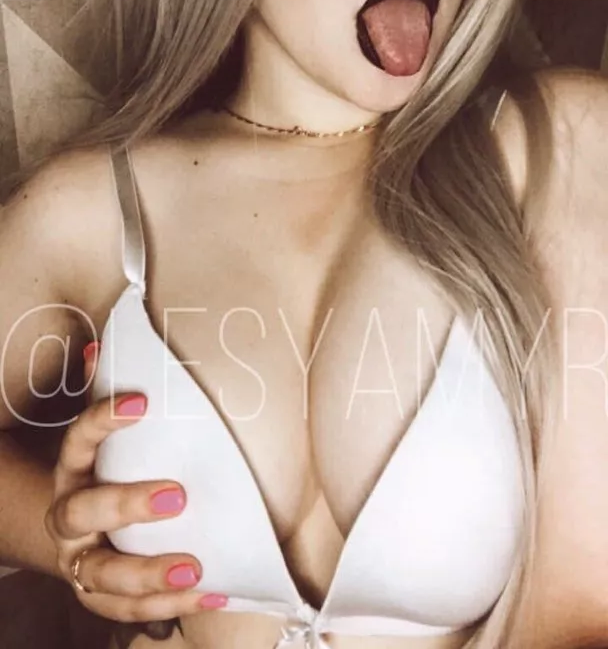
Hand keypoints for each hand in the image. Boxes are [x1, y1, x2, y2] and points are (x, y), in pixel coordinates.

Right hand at [44, 343, 226, 622]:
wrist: (80, 529)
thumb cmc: (107, 469)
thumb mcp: (104, 435)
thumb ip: (103, 390)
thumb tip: (101, 343)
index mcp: (73, 468)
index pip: (79, 439)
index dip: (103, 420)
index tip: (141, 403)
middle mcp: (69, 514)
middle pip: (83, 511)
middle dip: (127, 504)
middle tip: (178, 495)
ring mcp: (81, 558)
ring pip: (101, 574)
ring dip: (147, 574)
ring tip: (195, 567)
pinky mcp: (98, 595)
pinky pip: (125, 610)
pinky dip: (166, 606)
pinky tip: (207, 593)